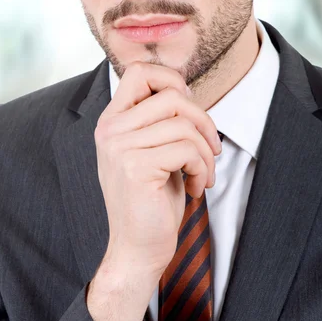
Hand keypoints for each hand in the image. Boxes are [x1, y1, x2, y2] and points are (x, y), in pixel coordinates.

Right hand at [94, 61, 221, 278]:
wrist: (137, 249)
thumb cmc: (151, 198)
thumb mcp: (152, 149)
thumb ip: (158, 118)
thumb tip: (186, 90)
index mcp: (112, 120)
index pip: (140, 71)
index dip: (171, 80)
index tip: (188, 109)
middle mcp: (110, 129)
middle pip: (172, 96)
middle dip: (203, 120)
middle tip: (210, 148)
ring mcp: (120, 147)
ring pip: (184, 124)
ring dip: (206, 151)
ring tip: (204, 173)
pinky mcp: (136, 167)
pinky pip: (188, 149)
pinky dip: (203, 168)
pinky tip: (197, 187)